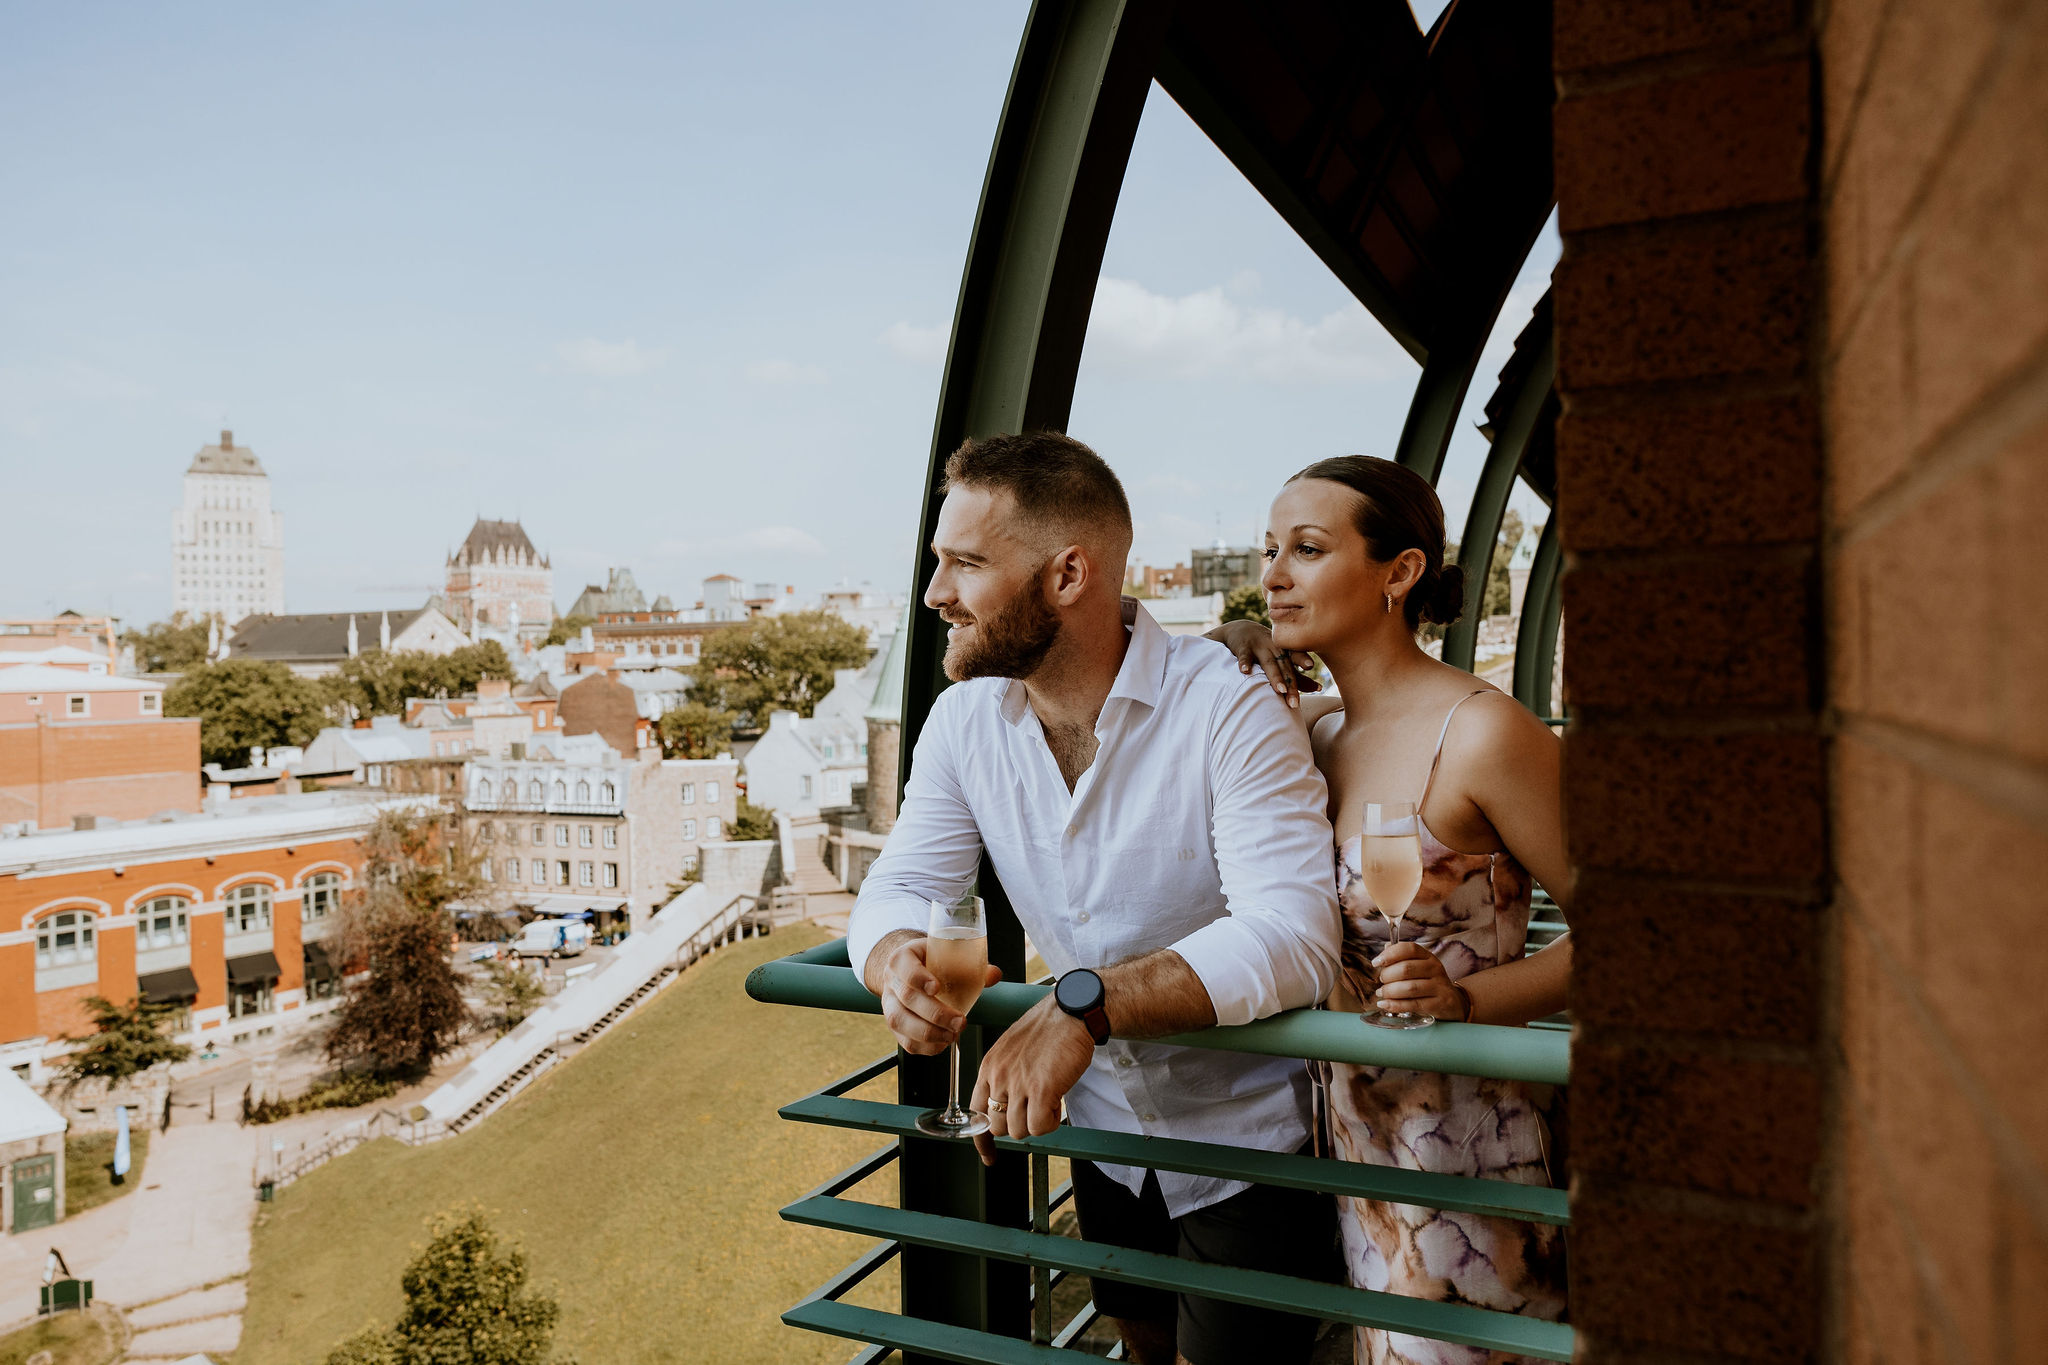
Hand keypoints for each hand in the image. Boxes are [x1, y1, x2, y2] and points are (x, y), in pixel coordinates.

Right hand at [872, 929, 1002, 1055]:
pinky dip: (925, 1047)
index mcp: (902, 958)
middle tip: (960, 1022)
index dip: (918, 978)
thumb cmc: (931, 962)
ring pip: (900, 1022)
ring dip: (929, 1033)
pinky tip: (942, 1044)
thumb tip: (994, 975)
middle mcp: (891, 981)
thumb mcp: (946, 955)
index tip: (937, 987)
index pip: (904, 966)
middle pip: (907, 998)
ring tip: (952, 1036)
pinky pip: (904, 1041)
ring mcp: (888, 1004)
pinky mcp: (894, 1025)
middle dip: (935, 1014)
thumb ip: (971, 965)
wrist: (908, 972)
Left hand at [969, 995, 1094, 1164]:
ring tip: (1050, 1100)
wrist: (1071, 1012)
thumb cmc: (1048, 1030)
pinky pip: (1039, 1126)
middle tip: (1036, 1109)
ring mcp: (1018, 1083)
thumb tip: (1005, 1107)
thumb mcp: (1012, 1050)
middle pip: (998, 1127)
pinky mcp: (1041, 1089)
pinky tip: (1057, 1104)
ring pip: (1019, 1130)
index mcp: (989, 1067)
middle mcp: (998, 1076)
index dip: (983, 1138)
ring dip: (1037, 1122)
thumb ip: (1003, 1076)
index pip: (974, 1113)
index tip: (989, 1154)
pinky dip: (1051, 1122)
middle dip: (1018, 1125)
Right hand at [1206, 618, 1320, 707]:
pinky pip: (1244, 656)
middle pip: (1284, 666)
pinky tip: (1245, 671)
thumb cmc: (1267, 649)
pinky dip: (1244, 663)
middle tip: (1295, 702)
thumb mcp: (1283, 658)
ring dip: (1274, 676)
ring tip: (1281, 690)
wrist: (1242, 629)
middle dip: (1290, 683)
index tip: (1310, 667)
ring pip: (1268, 663)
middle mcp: (1275, 647)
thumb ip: (1298, 675)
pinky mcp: (1243, 648)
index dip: (1303, 661)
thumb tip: (1320, 688)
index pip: (1296, 657)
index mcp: (1286, 650)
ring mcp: (1259, 647)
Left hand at [1369, 943, 1463, 1019]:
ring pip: (1409, 988)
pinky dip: (1395, 1005)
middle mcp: (1435, 969)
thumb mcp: (1420, 967)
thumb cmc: (1429, 982)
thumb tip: (1386, 947)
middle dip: (1387, 975)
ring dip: (1390, 991)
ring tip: (1381, 993)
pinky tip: (1384, 1004)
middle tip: (1381, 981)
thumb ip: (1403, 957)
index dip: (1390, 954)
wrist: (1453, 1002)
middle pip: (1406, 969)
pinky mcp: (1438, 1004)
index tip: (1376, 962)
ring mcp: (1439, 987)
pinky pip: (1413, 1004)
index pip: (1409, 949)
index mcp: (1428, 957)